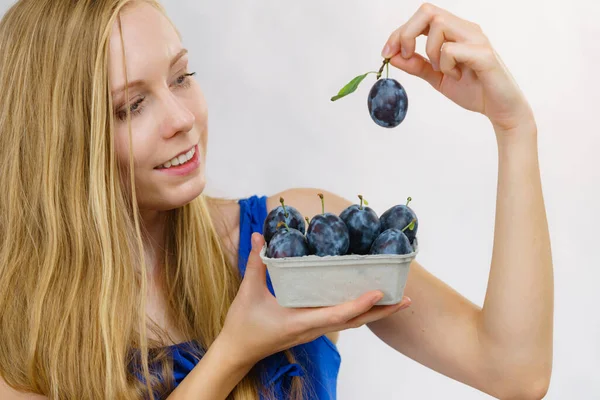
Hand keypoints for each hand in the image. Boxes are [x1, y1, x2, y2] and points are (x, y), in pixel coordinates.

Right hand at [219, 232, 410, 366]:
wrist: (238, 352)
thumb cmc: (243, 325)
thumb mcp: (248, 292)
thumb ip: (256, 263)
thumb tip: (258, 236)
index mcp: (299, 322)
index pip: (336, 315)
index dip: (359, 304)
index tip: (379, 292)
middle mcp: (312, 328)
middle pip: (354, 322)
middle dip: (381, 311)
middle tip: (405, 298)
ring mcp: (313, 330)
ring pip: (350, 324)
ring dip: (374, 313)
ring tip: (396, 299)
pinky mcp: (311, 329)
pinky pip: (341, 321)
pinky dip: (358, 312)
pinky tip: (366, 301)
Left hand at [381, 3, 534, 132]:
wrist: (500, 109)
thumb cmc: (473, 89)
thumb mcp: (437, 77)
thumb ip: (417, 65)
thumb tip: (392, 56)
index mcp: (454, 31)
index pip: (421, 17)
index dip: (399, 33)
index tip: (387, 53)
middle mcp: (466, 29)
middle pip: (428, 12)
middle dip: (407, 34)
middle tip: (406, 57)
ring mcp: (476, 39)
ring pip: (439, 26)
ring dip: (430, 52)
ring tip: (443, 71)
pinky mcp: (484, 54)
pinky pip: (452, 50)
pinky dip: (446, 65)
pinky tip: (457, 76)